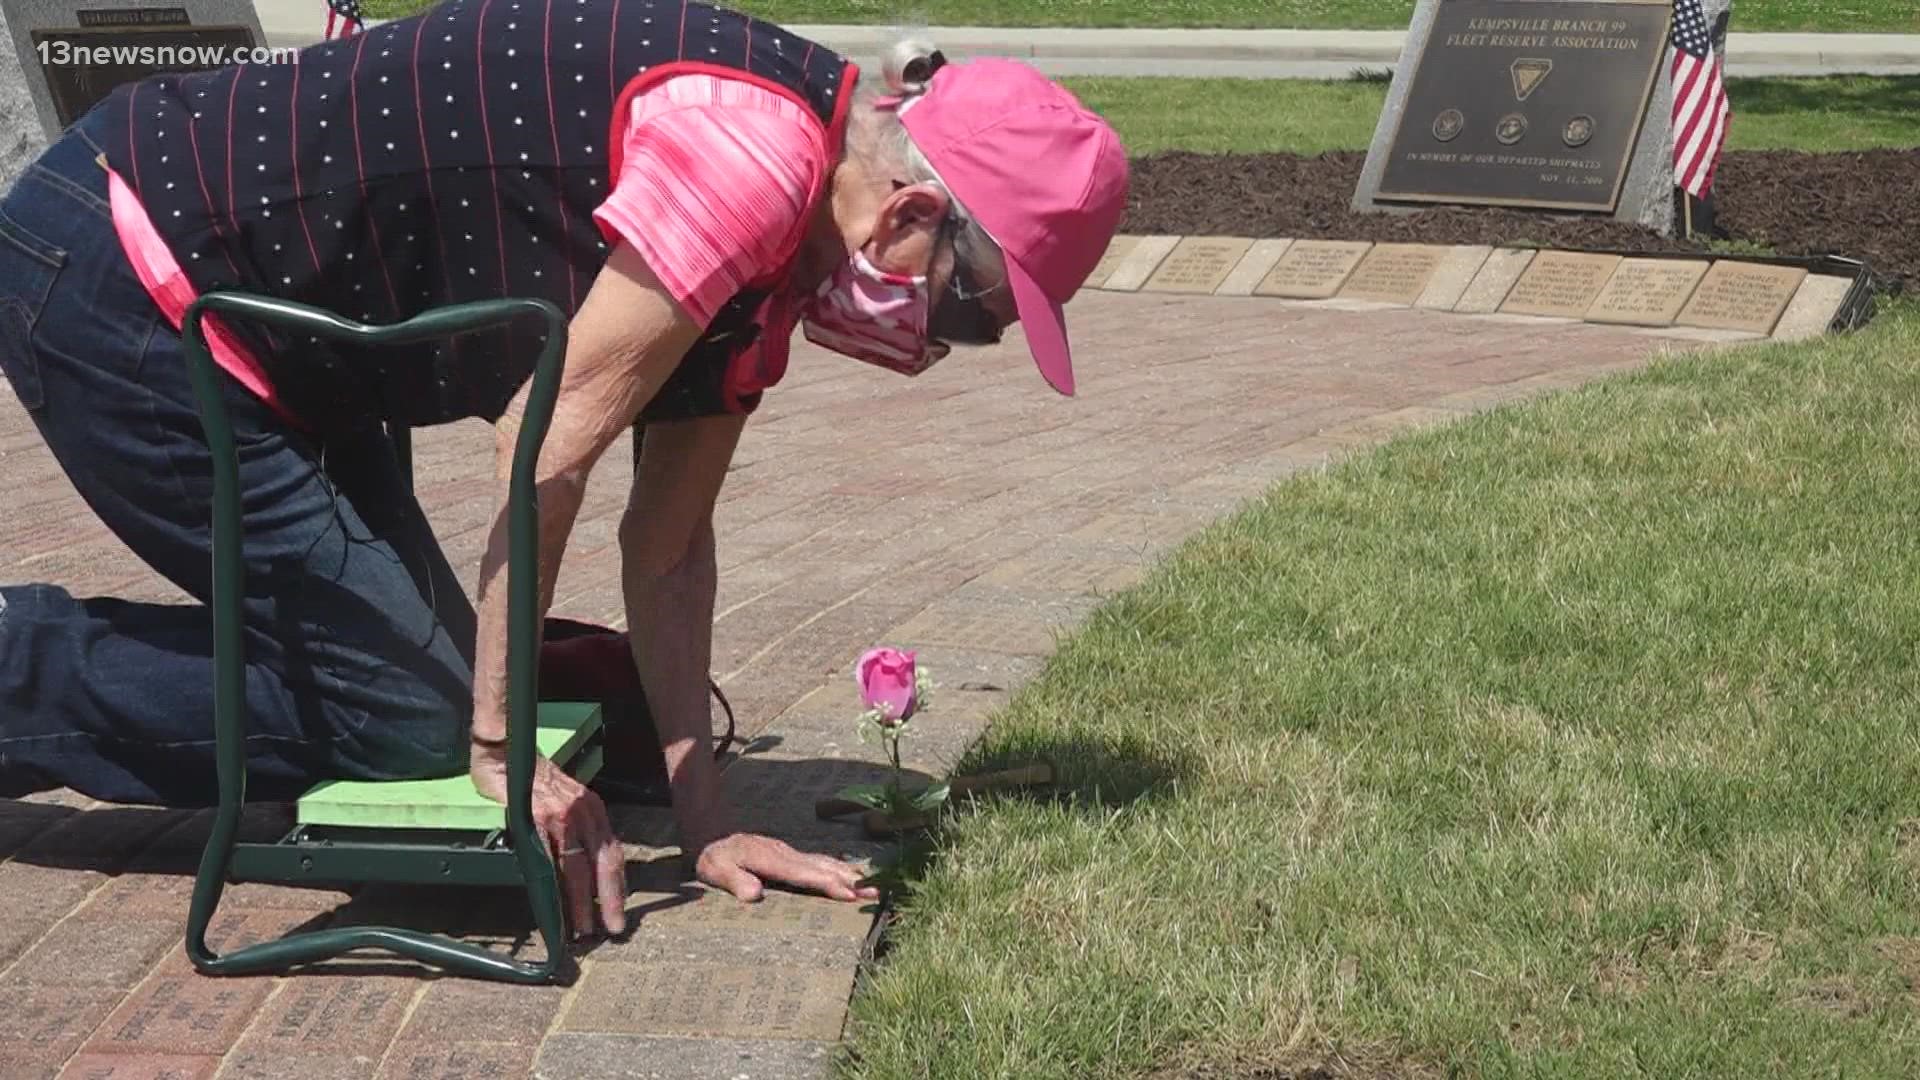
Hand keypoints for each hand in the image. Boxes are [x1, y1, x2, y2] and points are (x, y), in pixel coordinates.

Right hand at [470, 746, 626, 936]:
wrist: (508, 751)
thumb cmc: (533, 782)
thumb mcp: (565, 804)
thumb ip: (575, 832)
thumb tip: (581, 873)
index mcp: (594, 811)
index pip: (613, 854)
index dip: (617, 886)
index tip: (618, 914)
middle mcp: (585, 812)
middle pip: (604, 862)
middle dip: (609, 899)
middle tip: (612, 930)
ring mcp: (563, 814)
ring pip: (578, 865)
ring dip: (581, 900)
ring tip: (583, 928)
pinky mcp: (538, 817)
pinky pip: (549, 858)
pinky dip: (553, 885)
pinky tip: (554, 904)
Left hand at [692, 832, 880, 902]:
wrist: (713, 834)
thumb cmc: (714, 857)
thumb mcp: (714, 870)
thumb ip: (734, 881)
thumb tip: (755, 894)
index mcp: (768, 858)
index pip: (802, 873)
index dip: (826, 883)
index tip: (848, 893)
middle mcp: (784, 853)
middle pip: (821, 867)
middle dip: (848, 881)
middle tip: (874, 892)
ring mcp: (789, 852)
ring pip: (823, 862)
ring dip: (848, 874)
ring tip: (871, 885)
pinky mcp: (791, 854)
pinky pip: (819, 861)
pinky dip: (838, 867)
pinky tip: (851, 874)